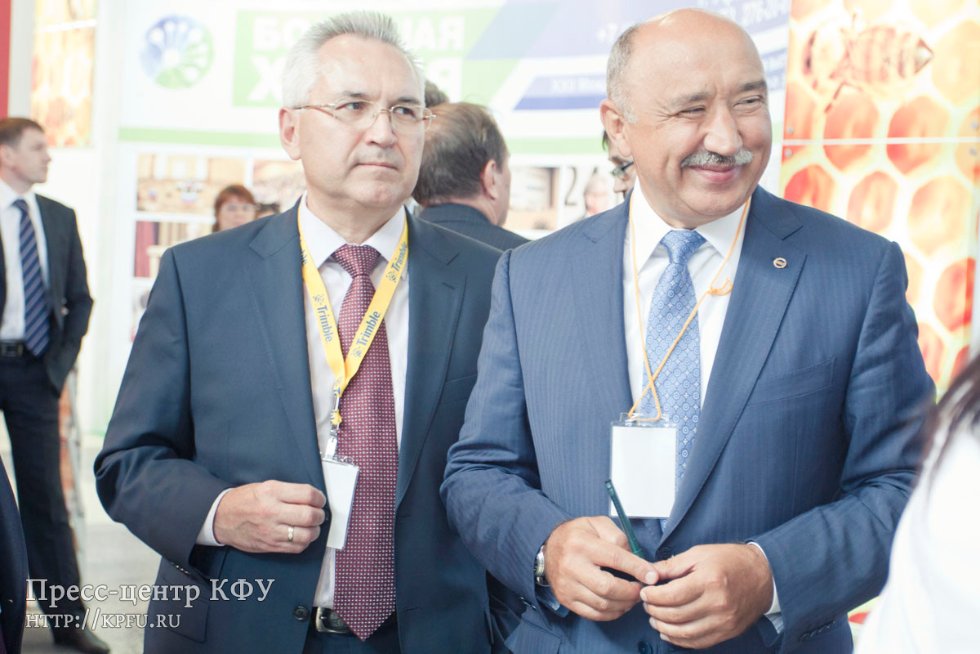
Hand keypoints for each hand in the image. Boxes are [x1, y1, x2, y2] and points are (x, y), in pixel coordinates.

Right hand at [213, 481, 325, 553]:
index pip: (307, 494)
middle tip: (318, 514)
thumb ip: (288, 491)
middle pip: (309, 516)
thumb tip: (311, 498)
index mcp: (272, 492)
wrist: (220, 518)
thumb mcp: (265, 486)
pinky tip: (301, 536)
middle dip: (319, 515)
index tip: (319, 500)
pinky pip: (296, 547)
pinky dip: (304, 542)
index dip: (319, 498)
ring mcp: (271, 531)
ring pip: (306, 535)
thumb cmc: (243, 500)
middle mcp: (272, 511)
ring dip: (314, 531)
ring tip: (311, 526)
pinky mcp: (270, 545)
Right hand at [544, 516, 657, 620]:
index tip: (653, 576)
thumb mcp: (597, 524)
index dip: (637, 569)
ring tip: (632, 597)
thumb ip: (619, 538)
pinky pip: (593, 614)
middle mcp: (572, 566)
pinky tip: (619, 605)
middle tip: (642, 589)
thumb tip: (636, 560)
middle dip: (631, 592)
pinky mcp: (566, 599)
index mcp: (581, 544)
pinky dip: (611, 613)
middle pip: (608, 587)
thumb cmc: (576, 535)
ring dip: (624, 604)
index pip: (615, 559)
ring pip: (602, 604)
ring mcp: (567, 586)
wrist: (547, 547)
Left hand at [640, 543, 772, 648]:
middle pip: (675, 616)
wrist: (764, 575)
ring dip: (663, 628)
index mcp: (709, 581)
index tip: (644, 592)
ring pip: (684, 633)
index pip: (671, 596)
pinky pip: (698, 642)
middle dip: (654, 612)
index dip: (652, 596)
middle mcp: (717, 604)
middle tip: (646, 605)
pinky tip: (668, 632)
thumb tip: (649, 573)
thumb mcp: (699, 553)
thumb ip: (672, 565)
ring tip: (654, 619)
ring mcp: (723, 621)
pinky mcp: (728, 632)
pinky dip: (679, 640)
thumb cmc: (730, 560)